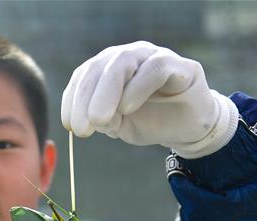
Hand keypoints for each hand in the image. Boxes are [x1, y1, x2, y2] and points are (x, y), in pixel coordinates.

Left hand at [61, 41, 238, 158]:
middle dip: (85, 99)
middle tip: (82, 128)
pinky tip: (127, 108)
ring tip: (100, 119)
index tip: (70, 127)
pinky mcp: (180, 66)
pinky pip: (155, 68)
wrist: (187, 128)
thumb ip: (103, 119)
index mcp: (108, 69)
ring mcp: (153, 57)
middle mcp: (129, 56)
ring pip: (123, 62)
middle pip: (99, 67)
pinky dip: (137, 87)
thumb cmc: (149, 121)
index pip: (83, 76)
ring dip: (106, 92)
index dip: (72, 100)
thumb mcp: (119, 125)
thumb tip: (88, 118)